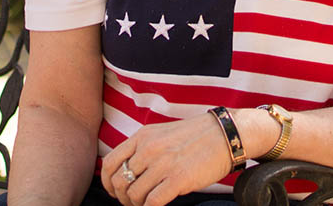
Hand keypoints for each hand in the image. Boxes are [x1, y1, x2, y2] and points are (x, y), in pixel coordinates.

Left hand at [99, 113, 234, 205]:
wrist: (225, 135)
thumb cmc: (195, 136)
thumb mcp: (161, 134)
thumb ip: (142, 148)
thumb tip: (126, 170)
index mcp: (142, 137)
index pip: (109, 163)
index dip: (107, 182)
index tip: (114, 191)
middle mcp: (149, 149)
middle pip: (119, 181)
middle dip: (122, 197)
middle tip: (131, 202)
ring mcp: (163, 164)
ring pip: (134, 195)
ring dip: (136, 205)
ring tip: (145, 205)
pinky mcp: (178, 179)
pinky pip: (152, 202)